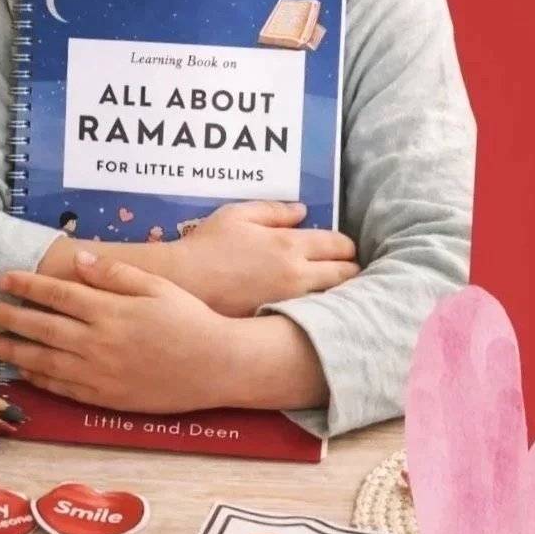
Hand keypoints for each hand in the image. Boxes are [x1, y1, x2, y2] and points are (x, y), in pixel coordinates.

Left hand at [0, 251, 231, 412]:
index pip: (56, 294)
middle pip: (41, 327)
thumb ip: (115, 273)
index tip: (2, 278)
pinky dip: (38, 380)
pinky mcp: (105, 397)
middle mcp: (97, 342)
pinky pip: (63, 388)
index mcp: (108, 310)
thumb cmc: (188, 318)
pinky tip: (22, 373)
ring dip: (13, 351)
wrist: (215, 365)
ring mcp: (99, 373)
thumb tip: (80, 259)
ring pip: (44, 361)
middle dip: (8, 317)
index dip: (26, 285)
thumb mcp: (155, 286)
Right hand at [167, 200, 359, 315]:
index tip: (343, 247)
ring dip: (338, 292)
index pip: (339, 245)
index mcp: (289, 245)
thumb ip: (274, 210)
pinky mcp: (279, 322)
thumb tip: (302, 211)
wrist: (184, 283)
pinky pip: (312, 317)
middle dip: (350, 269)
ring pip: (334, 300)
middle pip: (346, 275)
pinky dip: (319, 311)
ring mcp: (290, 303)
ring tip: (332, 288)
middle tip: (344, 267)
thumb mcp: (238, 215)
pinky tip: (312, 308)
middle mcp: (297, 275)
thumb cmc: (208, 244)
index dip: (347, 246)